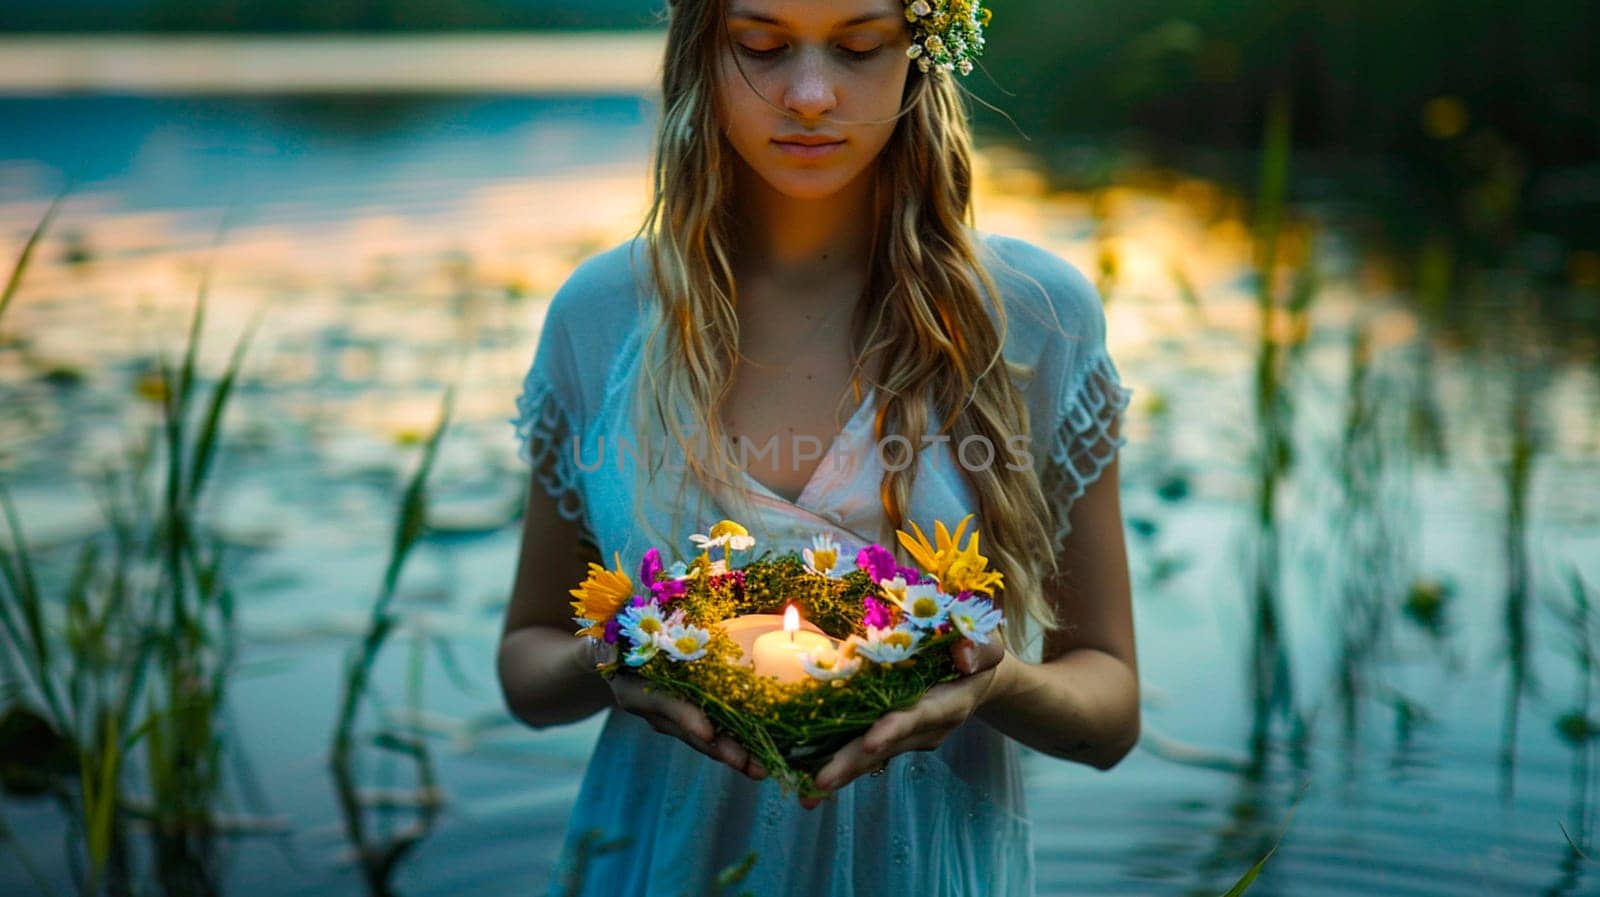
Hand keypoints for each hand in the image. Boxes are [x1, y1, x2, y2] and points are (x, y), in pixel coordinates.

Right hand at [594, 640, 767, 782]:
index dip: (685, 717)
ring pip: (707, 740)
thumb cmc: (611, 642)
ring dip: (736, 754)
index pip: (663, 705)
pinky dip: (739, 743)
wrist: (613, 661)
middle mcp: (656, 714)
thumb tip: (604, 649)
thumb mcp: (601, 642)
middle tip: (750, 764)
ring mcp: (674, 721)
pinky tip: (763, 753)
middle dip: (721, 749)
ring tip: (763, 769)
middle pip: (691, 733)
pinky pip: (715, 733)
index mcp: (634, 693)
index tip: (707, 732)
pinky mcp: (691, 719)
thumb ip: (602, 648)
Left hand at [798, 636, 1007, 809]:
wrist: (977, 678)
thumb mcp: (988, 644)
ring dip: (839, 772)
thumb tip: (962, 656)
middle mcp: (926, 728)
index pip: (918, 717)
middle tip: (818, 783)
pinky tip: (805, 776)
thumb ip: (978, 649)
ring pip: (870, 756)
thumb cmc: (978, 654)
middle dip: (852, 764)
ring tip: (807, 794)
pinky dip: (837, 761)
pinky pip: (863, 751)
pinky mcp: (893, 736)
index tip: (870, 743)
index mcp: (948, 704)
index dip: (894, 729)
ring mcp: (908, 737)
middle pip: (885, 747)